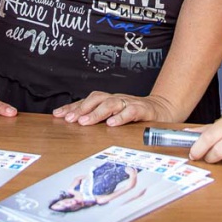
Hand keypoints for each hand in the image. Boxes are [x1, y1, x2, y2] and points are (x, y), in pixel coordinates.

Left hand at [53, 91, 174, 126]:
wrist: (163, 109)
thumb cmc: (135, 114)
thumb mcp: (114, 116)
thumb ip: (98, 118)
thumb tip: (74, 123)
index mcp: (108, 101)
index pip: (87, 101)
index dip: (72, 107)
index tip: (58, 114)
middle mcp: (117, 99)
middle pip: (97, 98)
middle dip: (82, 108)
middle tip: (70, 119)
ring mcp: (129, 103)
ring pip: (111, 103)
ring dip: (96, 113)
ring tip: (85, 122)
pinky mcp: (143, 110)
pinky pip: (131, 111)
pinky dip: (121, 117)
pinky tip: (112, 124)